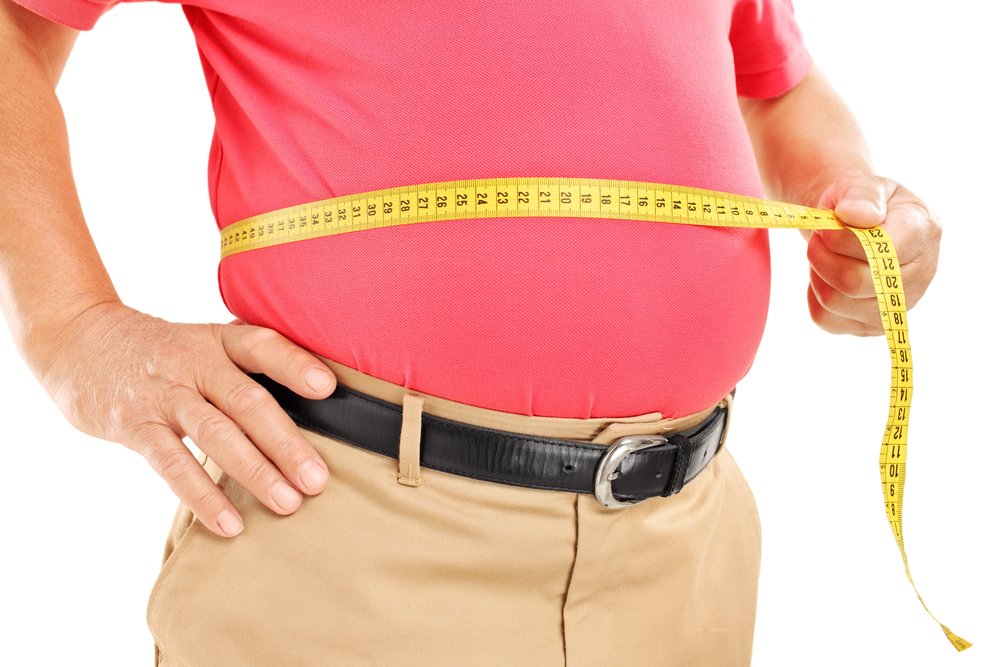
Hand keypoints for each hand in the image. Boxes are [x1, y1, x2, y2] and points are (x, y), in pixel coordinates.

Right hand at [34, 301, 337, 537]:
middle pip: (246, 401)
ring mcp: (163, 394)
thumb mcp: (204, 344)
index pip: (261, 345)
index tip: (328, 388)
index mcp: (218, 340)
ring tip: (287, 503)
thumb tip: (315, 407)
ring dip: (254, 471)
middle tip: (317, 479)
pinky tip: (229, 523)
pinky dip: (203, 495)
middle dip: (285, 443)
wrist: (79, 341)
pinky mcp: (134, 425)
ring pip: (214, 434)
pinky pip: (172, 464)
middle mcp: (194, 363)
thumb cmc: (162, 352)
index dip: (294, 364)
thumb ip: (246, 370)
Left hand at [803, 173, 941, 334]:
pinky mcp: (871, 325)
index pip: (883, 250)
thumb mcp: (862, 185)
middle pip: (854, 282)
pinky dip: (814, 295)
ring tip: (823, 254)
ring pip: (836, 303)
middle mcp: (920, 274)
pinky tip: (824, 277)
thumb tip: (855, 216)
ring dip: (817, 274)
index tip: (826, 227)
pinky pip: (826, 319)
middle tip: (817, 238)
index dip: (843, 241)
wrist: (854, 226)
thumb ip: (862, 195)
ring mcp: (898, 305)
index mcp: (923, 232)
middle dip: (822, 257)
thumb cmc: (859, 204)